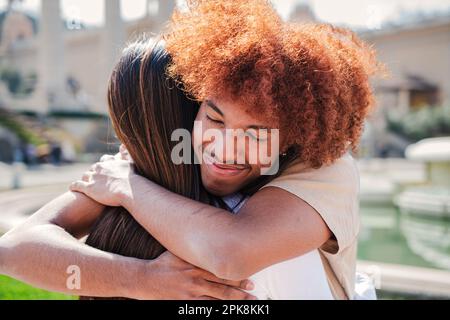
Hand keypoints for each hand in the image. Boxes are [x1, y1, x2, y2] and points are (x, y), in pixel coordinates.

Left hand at [70, 152, 135, 206]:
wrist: (128, 190)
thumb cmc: (132, 178)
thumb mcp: (130, 163)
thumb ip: (126, 154)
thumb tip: (122, 145)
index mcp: (109, 162)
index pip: (103, 161)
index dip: (103, 165)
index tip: (104, 169)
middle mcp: (100, 168)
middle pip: (93, 168)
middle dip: (93, 172)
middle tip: (94, 179)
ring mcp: (93, 178)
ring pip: (85, 176)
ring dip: (84, 179)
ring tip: (83, 183)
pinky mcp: (89, 188)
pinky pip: (77, 185)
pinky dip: (74, 186)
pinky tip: (72, 188)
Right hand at [134, 251, 255, 299]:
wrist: (143, 278)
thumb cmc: (162, 264)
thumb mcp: (178, 252)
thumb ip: (194, 250)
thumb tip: (211, 240)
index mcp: (196, 264)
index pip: (220, 270)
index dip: (237, 276)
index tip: (250, 278)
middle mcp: (195, 278)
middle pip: (222, 285)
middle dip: (240, 290)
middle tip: (254, 294)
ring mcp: (190, 292)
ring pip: (216, 299)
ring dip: (233, 301)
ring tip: (248, 304)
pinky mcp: (184, 303)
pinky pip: (203, 308)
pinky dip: (215, 310)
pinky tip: (225, 311)